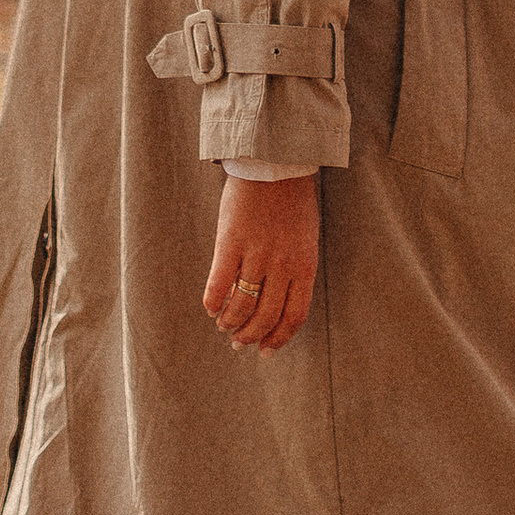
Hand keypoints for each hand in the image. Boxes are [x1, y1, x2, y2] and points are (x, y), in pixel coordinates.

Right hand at [203, 175, 319, 352]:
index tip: (265, 351)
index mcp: (305, 265)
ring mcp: (257, 254)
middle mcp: (282, 265)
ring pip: (241, 305)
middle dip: (250, 336)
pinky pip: (219, 283)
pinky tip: (210, 308)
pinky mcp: (231, 242)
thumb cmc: (292, 201)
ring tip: (223, 326)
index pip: (294, 317)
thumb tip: (275, 302)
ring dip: (230, 322)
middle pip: (265, 317)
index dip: (278, 339)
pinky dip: (213, 302)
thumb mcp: (304, 239)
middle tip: (238, 343)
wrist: (275, 163)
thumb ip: (294, 270)